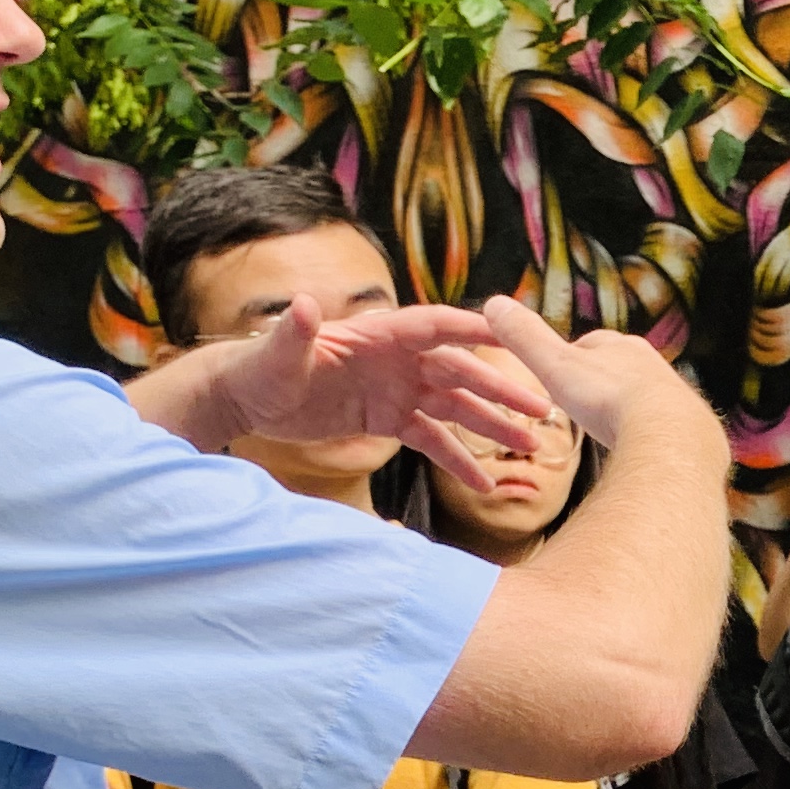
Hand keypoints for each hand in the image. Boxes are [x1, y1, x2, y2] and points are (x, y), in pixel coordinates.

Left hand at [205, 295, 555, 487]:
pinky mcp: (387, 419)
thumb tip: (302, 305)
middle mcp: (396, 360)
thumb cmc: (259, 367)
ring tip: (530, 446)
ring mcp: (396, 390)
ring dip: (492, 426)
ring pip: (455, 408)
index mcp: (378, 335)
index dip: (473, 328)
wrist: (247, 396)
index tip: (514, 333)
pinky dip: (457, 461)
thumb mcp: (277, 354)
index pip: (435, 326)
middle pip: (460, 372)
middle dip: (502, 390)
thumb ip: (295, 332)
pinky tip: (484, 483)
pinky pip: (431, 441)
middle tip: (542, 408)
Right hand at [474, 302, 717, 461]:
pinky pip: (659, 426)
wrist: (669, 434)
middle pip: (618, 369)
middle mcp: (651, 364)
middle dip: (600, 383)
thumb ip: (525, 338)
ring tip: (608, 428)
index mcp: (619, 345)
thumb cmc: (608, 399)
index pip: (589, 345)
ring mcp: (672, 395)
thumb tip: (493, 302)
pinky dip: (643, 433)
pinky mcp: (687, 426)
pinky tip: (635, 448)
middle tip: (582, 402)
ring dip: (623, 409)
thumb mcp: (555, 365)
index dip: (569, 359)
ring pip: (640, 397)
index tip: (556, 373)